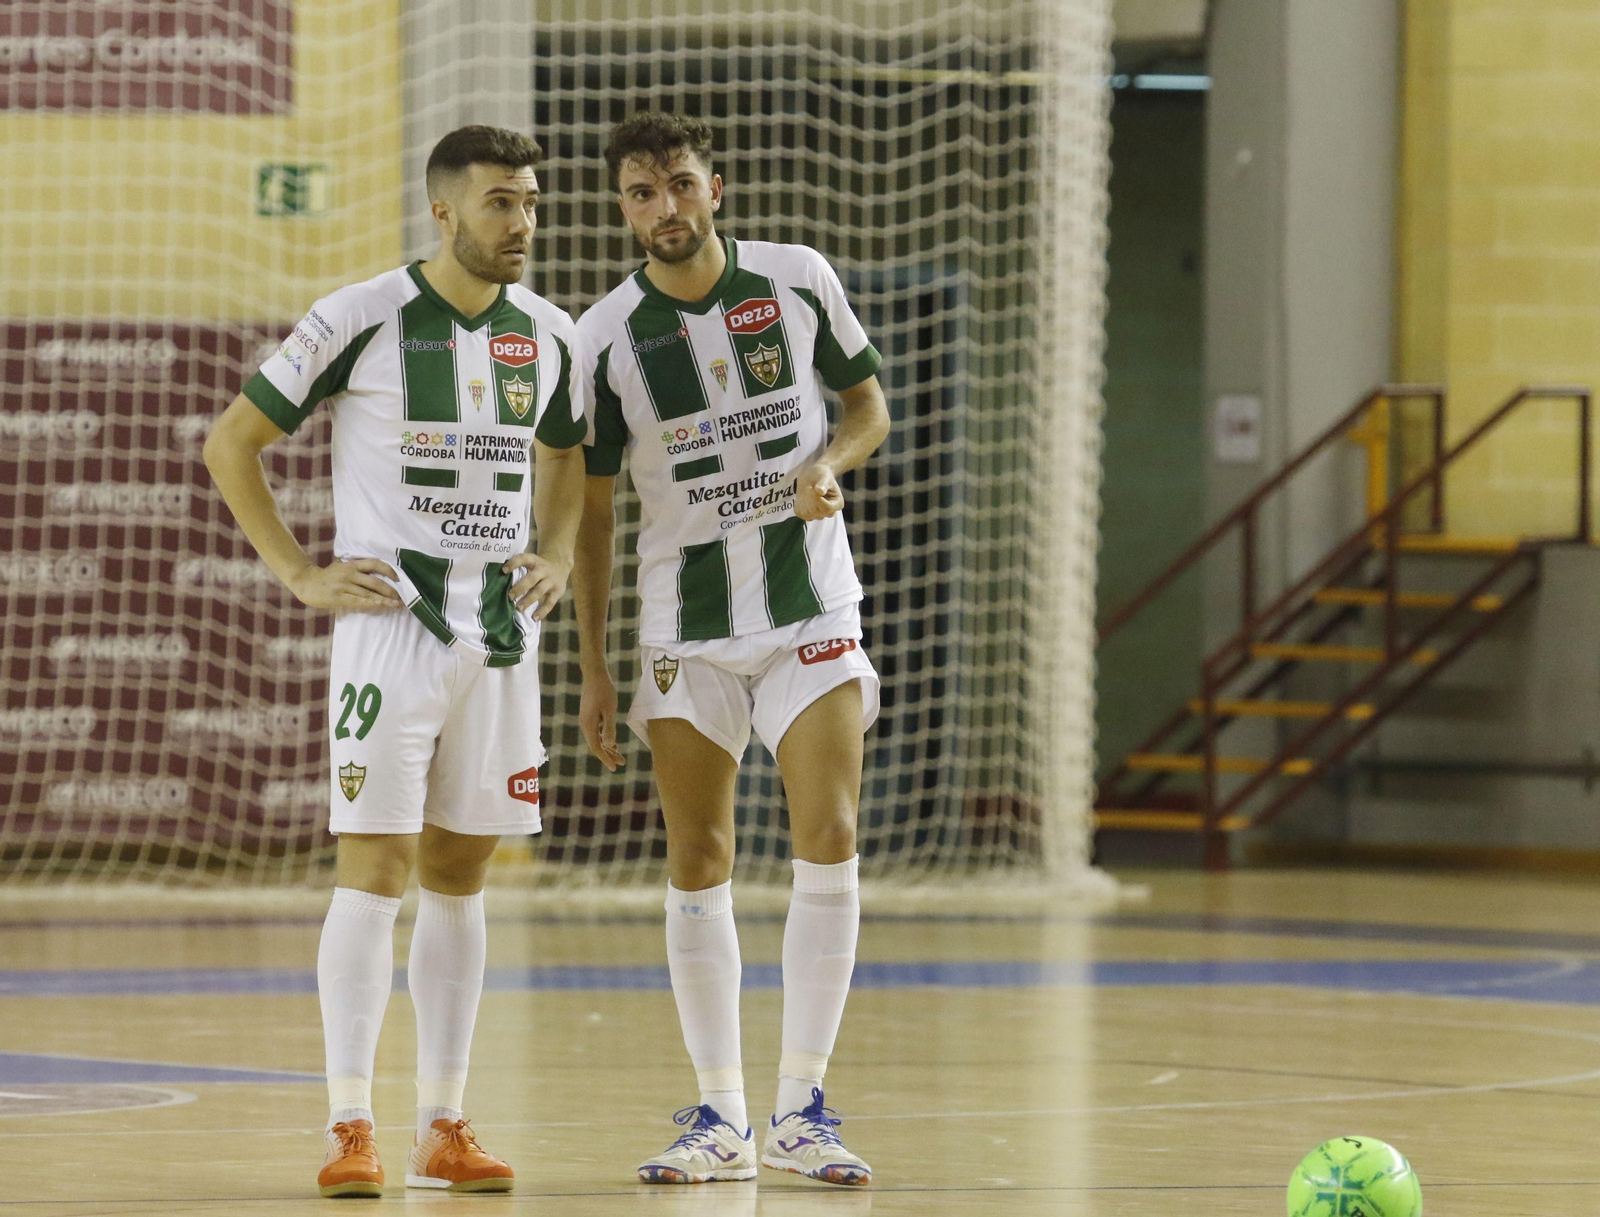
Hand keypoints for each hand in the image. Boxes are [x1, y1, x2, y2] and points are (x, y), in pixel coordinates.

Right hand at [288, 558, 402, 610]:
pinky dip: (371, 603)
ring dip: (385, 600)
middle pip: (376, 581)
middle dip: (391, 590)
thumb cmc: (327, 576)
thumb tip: (379, 576)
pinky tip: (380, 606)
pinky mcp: (338, 597)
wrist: (306, 581)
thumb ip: (358, 569)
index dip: (389, 570)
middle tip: (402, 597)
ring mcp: (344, 585)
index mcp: (352, 564)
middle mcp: (350, 573)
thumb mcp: (342, 567)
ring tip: (397, 605)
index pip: (375, 564)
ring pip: (369, 593)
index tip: (399, 578)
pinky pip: (358, 601)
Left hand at [503, 552, 571, 619]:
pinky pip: (550, 603)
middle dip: (520, 588)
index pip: (524, 559)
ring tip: (519, 608)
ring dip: (528, 600)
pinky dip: (542, 611)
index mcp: (534, 561)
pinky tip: (534, 618)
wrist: (560, 566)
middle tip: (510, 596)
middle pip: (532, 578)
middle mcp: (543, 570)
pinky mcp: (558, 591)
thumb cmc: (537, 567)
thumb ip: (519, 569)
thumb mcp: (531, 563)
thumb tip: (498, 581)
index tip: (503, 570)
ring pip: (539, 591)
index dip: (514, 563)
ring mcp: (552, 581)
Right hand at [579, 670, 626, 770]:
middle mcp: (584, 724)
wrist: (594, 674)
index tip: (615, 767)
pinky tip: (613, 742)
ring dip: (607, 748)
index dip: (605, 759)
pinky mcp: (589, 715)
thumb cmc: (604, 690)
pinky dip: (605, 739)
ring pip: (596, 739)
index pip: (596, 748)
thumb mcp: (610, 710)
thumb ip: (609, 728)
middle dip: (608, 755)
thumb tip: (609, 745)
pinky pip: (596, 732)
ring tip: (619, 755)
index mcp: (588, 725)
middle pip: (596, 745)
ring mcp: (586, 720)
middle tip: (622, 763)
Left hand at [794, 462, 843, 520]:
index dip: (817, 499)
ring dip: (803, 501)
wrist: (813, 474)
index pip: (827, 508)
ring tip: (806, 490)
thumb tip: (820, 491)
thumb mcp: (824, 476)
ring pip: (807, 514)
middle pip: (816, 512)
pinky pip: (800, 514)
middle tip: (808, 487)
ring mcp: (819, 515)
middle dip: (809, 499)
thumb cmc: (822, 474)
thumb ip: (823, 484)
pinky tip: (801, 496)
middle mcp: (829, 512)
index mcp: (838, 503)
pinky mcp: (808, 514)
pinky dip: (798, 505)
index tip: (812, 488)